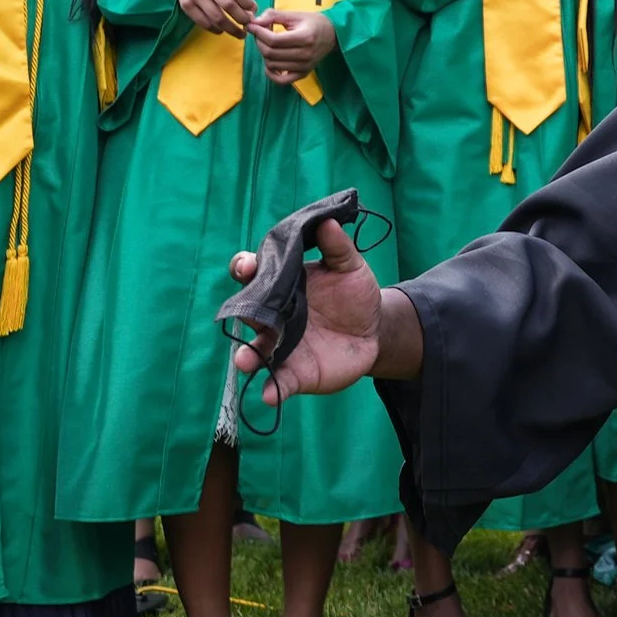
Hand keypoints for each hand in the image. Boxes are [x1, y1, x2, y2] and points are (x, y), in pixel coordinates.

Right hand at [179, 0, 256, 35]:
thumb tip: (252, 14)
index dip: (247, 4)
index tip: (254, 12)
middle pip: (228, 5)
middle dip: (241, 18)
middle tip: (248, 25)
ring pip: (216, 18)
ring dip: (231, 29)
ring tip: (240, 33)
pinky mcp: (187, 6)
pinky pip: (205, 23)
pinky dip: (216, 30)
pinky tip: (223, 30)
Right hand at [227, 219, 382, 403]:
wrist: (374, 331)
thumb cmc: (354, 294)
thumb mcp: (351, 267)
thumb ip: (338, 247)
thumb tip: (330, 221)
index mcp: (282, 285)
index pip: (255, 275)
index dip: (245, 268)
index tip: (248, 266)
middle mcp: (274, 316)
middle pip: (248, 313)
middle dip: (242, 313)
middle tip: (246, 313)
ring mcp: (281, 346)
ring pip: (255, 352)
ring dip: (247, 357)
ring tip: (246, 361)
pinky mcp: (295, 373)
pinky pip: (279, 383)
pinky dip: (272, 390)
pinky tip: (269, 395)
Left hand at [251, 8, 336, 82]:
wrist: (333, 35)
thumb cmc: (313, 23)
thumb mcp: (295, 15)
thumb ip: (274, 15)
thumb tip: (255, 22)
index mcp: (305, 37)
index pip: (274, 40)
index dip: (258, 33)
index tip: (252, 26)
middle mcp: (305, 55)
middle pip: (271, 53)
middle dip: (259, 42)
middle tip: (259, 33)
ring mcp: (304, 66)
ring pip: (272, 65)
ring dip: (263, 54)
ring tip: (267, 43)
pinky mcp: (303, 74)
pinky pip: (281, 81)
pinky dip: (271, 74)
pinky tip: (270, 62)